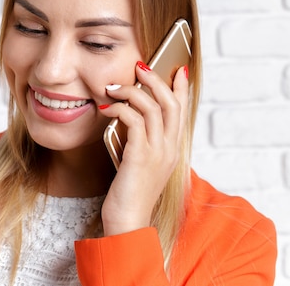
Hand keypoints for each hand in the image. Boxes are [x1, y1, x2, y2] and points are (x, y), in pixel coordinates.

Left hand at [98, 61, 188, 235]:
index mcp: (172, 149)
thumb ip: (141, 142)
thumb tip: (129, 116)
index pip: (182, 111)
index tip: (177, 68)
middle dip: (156, 79)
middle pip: (172, 103)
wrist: (128, 222)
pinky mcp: (140, 156)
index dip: (181, 87)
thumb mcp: (140, 163)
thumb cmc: (129, 193)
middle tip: (140, 66)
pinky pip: (134, 120)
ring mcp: (157, 152)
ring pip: (153, 107)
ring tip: (113, 86)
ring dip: (132, 90)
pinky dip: (120, 108)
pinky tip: (106, 108)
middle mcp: (170, 149)